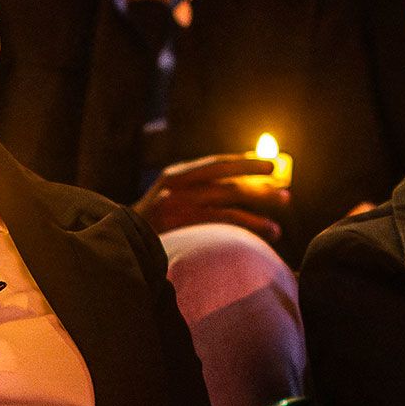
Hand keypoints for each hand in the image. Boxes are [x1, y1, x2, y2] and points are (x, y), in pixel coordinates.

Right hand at [135, 153, 289, 238]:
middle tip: (283, 186)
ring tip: (278, 220)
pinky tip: (267, 231)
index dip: (245, 163)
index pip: (216, 163)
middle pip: (226, 176)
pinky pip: (225, 221)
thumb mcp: (166, 199)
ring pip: (229, 199)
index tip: (269, 165)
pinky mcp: (183, 224)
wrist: (121, 243)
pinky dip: (249, 224)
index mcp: (175, 175)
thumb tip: (236, 187)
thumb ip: (193, 190)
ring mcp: (179, 204)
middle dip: (257, 180)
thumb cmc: (149, 225)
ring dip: (258, 208)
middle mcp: (177, 185)